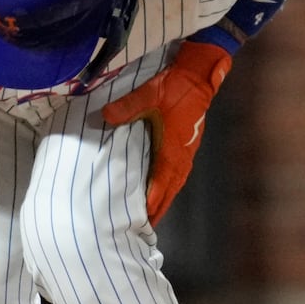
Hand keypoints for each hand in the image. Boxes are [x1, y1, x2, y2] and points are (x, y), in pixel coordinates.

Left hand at [100, 40, 231, 223]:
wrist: (199, 74)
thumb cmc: (175, 85)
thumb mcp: (149, 94)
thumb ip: (127, 107)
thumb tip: (104, 117)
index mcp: (172, 150)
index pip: (159, 184)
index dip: (150, 203)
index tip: (140, 220)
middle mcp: (181, 156)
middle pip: (168, 191)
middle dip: (157, 210)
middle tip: (143, 229)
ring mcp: (186, 151)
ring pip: (174, 184)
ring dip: (164, 200)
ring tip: (152, 215)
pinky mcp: (186, 145)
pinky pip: (177, 173)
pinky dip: (168, 186)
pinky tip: (161, 188)